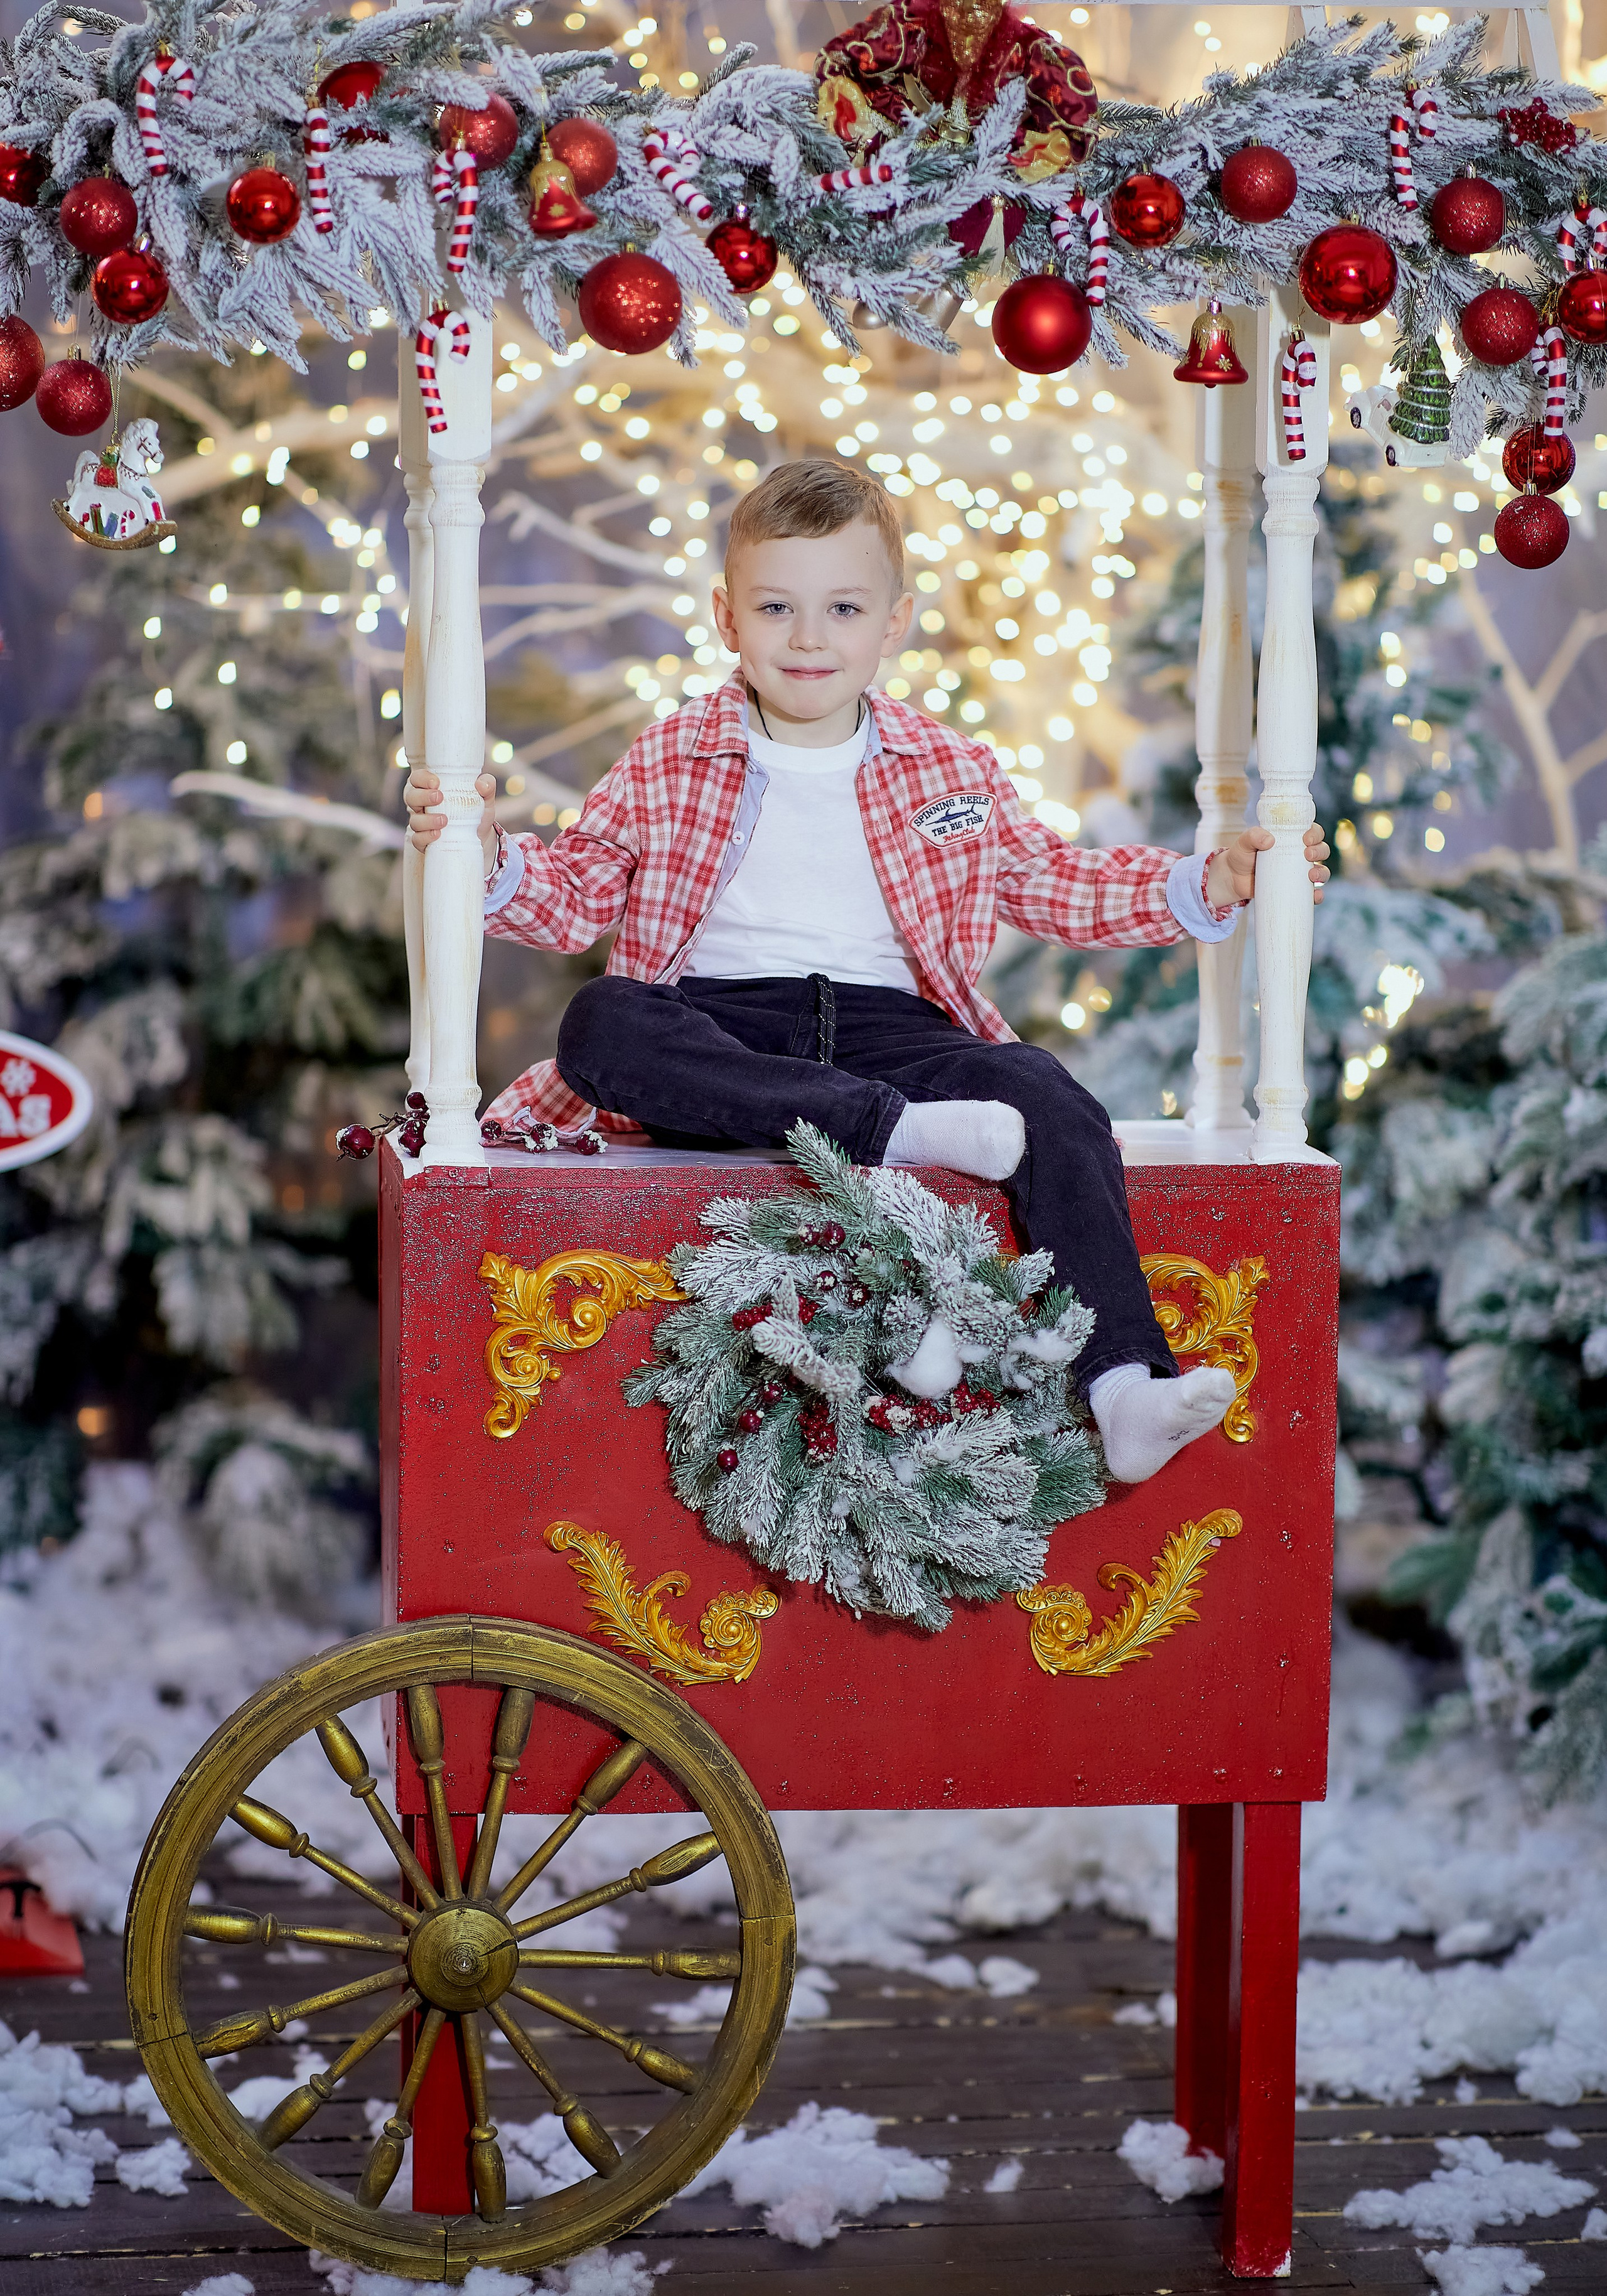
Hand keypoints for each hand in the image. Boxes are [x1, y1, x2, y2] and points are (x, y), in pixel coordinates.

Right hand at [404, 767, 499, 873]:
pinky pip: (417, 839)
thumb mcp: (485, 798)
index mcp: (431, 790)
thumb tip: (482, 784)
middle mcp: (423, 805)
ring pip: (414, 820)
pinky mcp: (424, 842)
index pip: (417, 779)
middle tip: (439, 797)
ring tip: (444, 820)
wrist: (481, 839)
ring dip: (427, 819)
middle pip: (411, 797)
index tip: (436, 782)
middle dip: (422, 796)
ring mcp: (422, 824)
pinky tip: (438, 835)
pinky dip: (426, 837)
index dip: (422, 778)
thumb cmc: (476, 813)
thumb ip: (487, 786)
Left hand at [1205, 824, 1329, 910]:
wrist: (1233, 879)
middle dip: (1320, 851)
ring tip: (1311, 876)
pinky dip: (1317, 895)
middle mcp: (1300, 854)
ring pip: (1321, 871)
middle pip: (1321, 850)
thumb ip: (1253, 836)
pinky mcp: (1295, 889)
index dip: (1315, 833)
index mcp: (1292, 837)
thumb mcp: (1245, 842)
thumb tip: (1269, 840)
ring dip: (1322, 873)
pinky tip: (1315, 896)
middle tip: (1307, 855)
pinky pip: (1312, 893)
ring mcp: (1299, 872)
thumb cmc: (1242, 855)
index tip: (1306, 838)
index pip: (1312, 831)